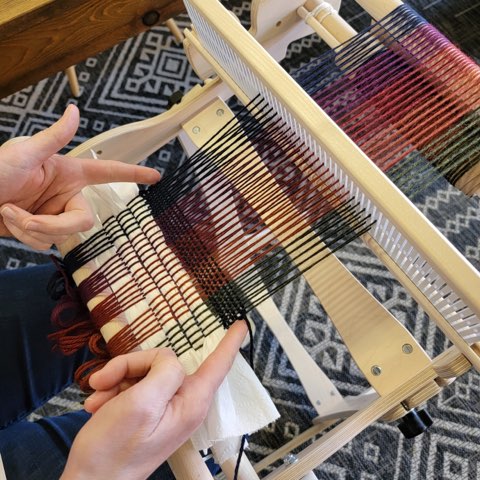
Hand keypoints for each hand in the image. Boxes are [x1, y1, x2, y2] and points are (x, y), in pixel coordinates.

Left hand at [0, 104, 159, 249]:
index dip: (132, 173)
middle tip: (26, 218)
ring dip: (31, 229)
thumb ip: (53, 137)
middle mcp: (65, 194)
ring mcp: (53, 214)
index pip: (107, 172)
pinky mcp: (40, 231)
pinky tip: (9, 222)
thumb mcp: (24, 153)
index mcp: (67, 173)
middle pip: (83, 220)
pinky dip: (25, 237)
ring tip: (8, 211)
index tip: (155, 176)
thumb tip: (74, 110)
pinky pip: (45, 244)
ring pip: (61, 235)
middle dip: (53, 225)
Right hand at [61, 321, 247, 479]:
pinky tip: (98, 404)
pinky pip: (133, 383)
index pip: (218, 364)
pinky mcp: (147, 410)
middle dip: (131, 365)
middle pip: (164, 360)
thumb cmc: (114, 448)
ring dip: (117, 379)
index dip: (230, 342)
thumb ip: (165, 371)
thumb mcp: (142, 404)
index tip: (241, 324)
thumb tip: (170, 360)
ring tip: (99, 399)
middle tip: (105, 381)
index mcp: (192, 401)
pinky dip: (113, 389)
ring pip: (144, 369)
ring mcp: (163, 406)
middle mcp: (182, 401)